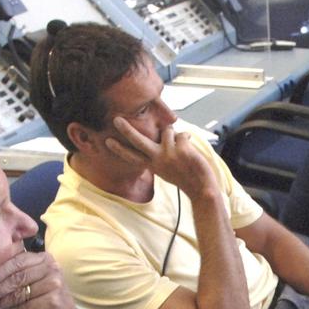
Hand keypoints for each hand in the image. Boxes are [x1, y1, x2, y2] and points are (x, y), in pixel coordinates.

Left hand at [0, 250, 93, 308]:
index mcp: (46, 259)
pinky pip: (25, 306)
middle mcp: (53, 269)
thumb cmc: (47, 297)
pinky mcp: (53, 302)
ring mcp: (55, 285)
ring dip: (3, 302)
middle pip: (19, 277)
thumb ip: (20, 272)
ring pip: (20, 293)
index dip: (1, 270)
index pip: (19, 261)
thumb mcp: (37, 279)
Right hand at [107, 117, 221, 202]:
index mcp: (153, 166)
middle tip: (116, 119)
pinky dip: (187, 138)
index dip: (119, 149)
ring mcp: (170, 154)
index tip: (107, 141)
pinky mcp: (182, 149)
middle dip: (127, 130)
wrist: (202, 188)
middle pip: (138, 141)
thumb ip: (159, 155)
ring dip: (176, 135)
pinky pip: (182, 134)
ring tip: (182, 148)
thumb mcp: (166, 169)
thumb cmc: (185, 178)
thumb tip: (161, 133)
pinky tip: (191, 150)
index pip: (132, 156)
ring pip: (167, 130)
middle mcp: (158, 160)